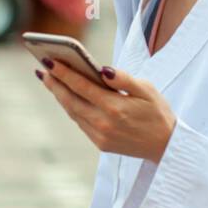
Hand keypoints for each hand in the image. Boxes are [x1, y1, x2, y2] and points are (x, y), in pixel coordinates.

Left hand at [38, 60, 176, 163]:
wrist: (166, 145)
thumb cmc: (157, 112)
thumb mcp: (147, 90)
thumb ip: (123, 79)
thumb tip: (102, 70)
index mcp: (115, 107)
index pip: (82, 86)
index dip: (63, 73)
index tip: (49, 61)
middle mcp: (104, 123)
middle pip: (70, 100)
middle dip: (54, 83)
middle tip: (41, 68)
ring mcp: (100, 136)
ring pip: (73, 112)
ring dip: (59, 95)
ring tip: (50, 80)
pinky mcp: (100, 144)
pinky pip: (81, 122)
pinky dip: (71, 108)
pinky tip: (67, 97)